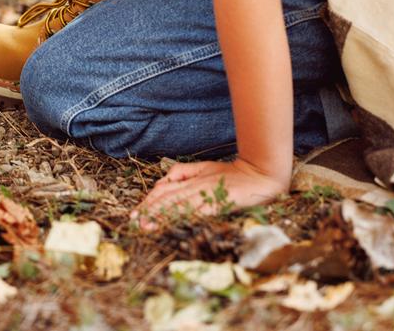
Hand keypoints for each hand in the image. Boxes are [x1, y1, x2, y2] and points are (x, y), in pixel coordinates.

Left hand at [135, 158, 290, 226]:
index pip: (165, 190)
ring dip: (160, 215)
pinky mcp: (217, 203)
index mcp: (191, 178)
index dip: (150, 201)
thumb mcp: (204, 168)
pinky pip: (196, 211)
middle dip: (149, 210)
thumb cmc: (231, 174)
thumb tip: (164, 181)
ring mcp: (205, 195)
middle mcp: (195, 186)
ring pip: (178, 205)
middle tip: (135, 222)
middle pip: (167, 198)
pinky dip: (181, 217)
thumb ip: (183, 173)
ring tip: (146, 226)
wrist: (258, 175)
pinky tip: (172, 225)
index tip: (137, 213)